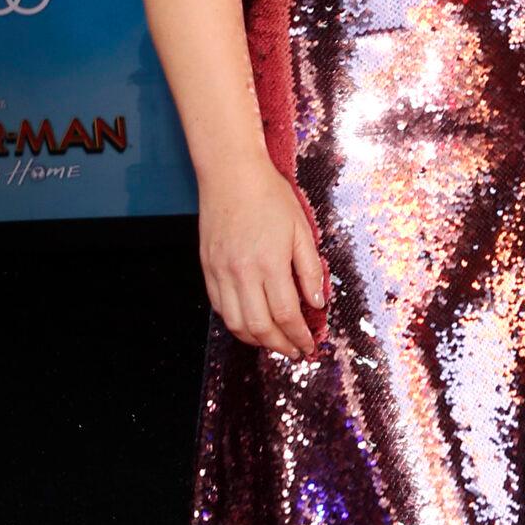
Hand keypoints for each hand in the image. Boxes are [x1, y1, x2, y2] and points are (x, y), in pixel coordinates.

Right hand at [199, 159, 325, 357]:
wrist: (231, 173)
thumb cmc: (269, 195)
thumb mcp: (301, 229)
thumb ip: (310, 269)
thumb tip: (317, 302)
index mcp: (269, 262)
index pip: (286, 314)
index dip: (299, 336)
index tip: (309, 345)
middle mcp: (241, 272)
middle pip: (259, 327)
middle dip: (279, 346)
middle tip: (294, 351)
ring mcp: (220, 271)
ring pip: (236, 323)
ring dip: (256, 340)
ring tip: (274, 342)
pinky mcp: (207, 268)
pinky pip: (219, 307)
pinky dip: (236, 323)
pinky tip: (251, 323)